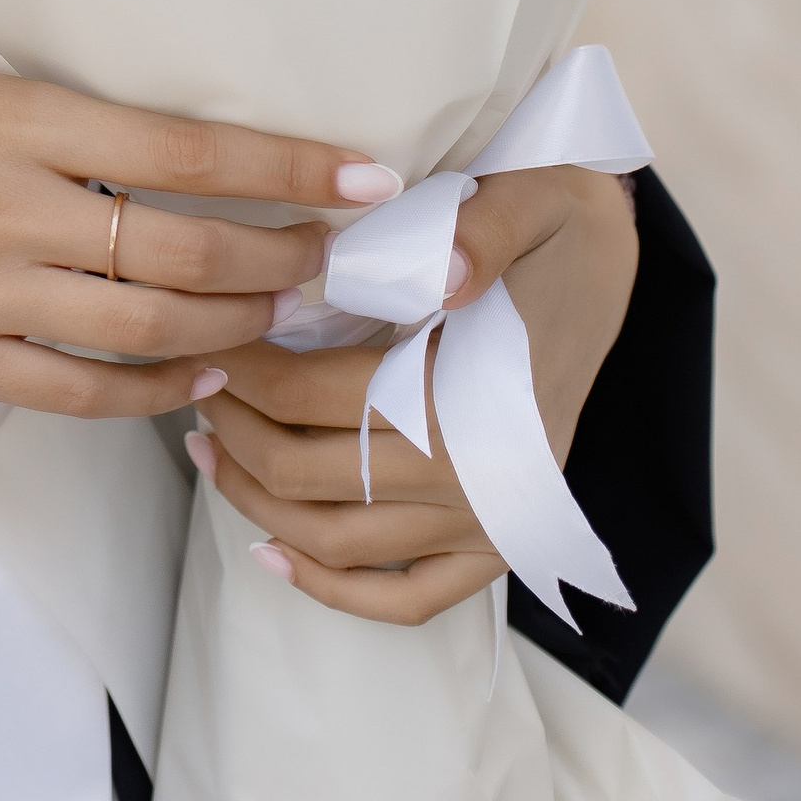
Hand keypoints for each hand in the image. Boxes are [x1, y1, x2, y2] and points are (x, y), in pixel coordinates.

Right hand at [0, 68, 398, 421]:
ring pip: (152, 322)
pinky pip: (86, 390)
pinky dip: (158, 387)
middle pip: (188, 247)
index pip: (186, 149)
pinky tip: (199, 375)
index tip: (365, 177)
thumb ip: (48, 123)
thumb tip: (161, 148)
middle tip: (342, 262)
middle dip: (286, 261)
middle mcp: (9, 204)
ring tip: (286, 316)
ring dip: (237, 323)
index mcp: (9, 113)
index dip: (288, 169)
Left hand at [185, 164, 639, 621]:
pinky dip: (332, 588)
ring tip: (204, 444)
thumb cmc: (552, 221)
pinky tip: (270, 550)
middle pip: (308, 474)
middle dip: (233, 427)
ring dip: (256, 501)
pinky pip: (405, 600)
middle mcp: (478, 483)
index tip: (203, 327)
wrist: (605, 259)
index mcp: (473, 401)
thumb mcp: (527, 200)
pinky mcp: (494, 548)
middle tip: (195, 376)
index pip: (313, 396)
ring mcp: (487, 526)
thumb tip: (440, 276)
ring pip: (339, 542)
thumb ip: (480, 233)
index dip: (241, 367)